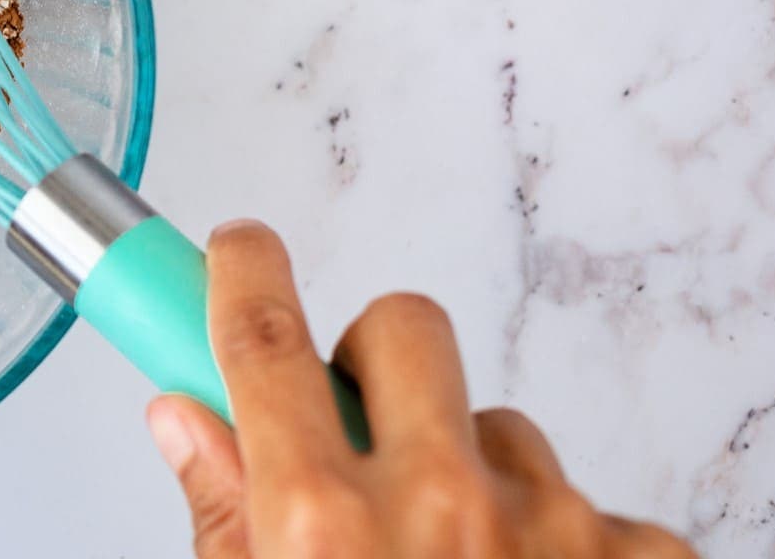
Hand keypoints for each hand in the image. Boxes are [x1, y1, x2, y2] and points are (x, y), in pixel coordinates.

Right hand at [146, 221, 696, 558]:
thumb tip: (184, 420)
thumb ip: (222, 521)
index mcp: (319, 529)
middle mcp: (440, 510)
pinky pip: (591, 508)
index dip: (240, 267)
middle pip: (405, 329)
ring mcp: (554, 532)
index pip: (259, 335)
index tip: (240, 246)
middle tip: (364, 426)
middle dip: (377, 359)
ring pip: (502, 430)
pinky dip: (560, 547)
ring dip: (473, 474)